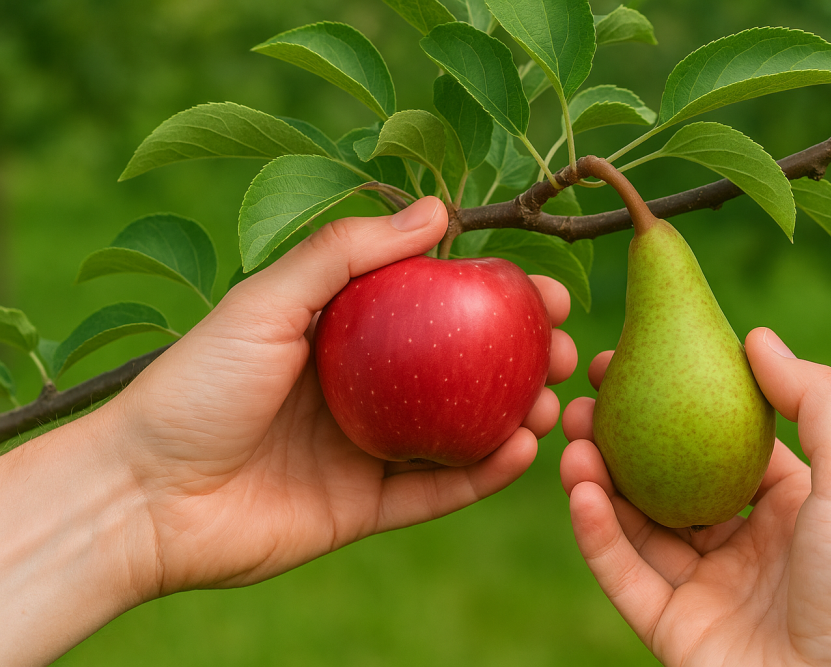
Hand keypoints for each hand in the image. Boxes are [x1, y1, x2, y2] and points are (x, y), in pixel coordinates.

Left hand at [105, 196, 576, 594]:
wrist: (144, 497)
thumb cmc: (198, 386)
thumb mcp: (268, 300)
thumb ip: (346, 251)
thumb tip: (437, 209)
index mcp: (342, 336)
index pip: (435, 307)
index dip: (494, 296)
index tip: (546, 290)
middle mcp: (364, 390)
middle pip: (461, 370)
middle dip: (520, 358)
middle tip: (566, 350)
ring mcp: (367, 450)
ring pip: (460, 432)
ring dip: (516, 416)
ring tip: (553, 400)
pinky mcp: (364, 507)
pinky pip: (436, 491)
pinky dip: (482, 475)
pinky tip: (522, 452)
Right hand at [560, 328, 830, 666]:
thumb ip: (815, 399)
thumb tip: (757, 337)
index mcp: (785, 509)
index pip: (717, 444)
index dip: (674, 402)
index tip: (631, 363)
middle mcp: (741, 547)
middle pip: (664, 483)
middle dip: (620, 440)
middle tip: (584, 400)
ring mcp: (704, 592)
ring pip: (635, 527)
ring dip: (597, 481)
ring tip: (572, 437)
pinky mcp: (671, 632)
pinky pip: (624, 576)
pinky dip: (596, 533)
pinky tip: (578, 490)